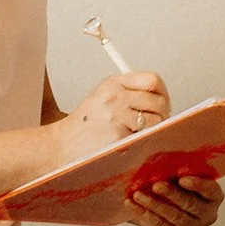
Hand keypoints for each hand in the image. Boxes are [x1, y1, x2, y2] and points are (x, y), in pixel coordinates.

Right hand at [53, 73, 169, 160]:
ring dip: (153, 130)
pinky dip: (143, 141)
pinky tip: (130, 142)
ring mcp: (117, 115)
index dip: (162, 92)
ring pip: (156, 119)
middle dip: (162, 114)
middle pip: (158, 100)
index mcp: (113, 83)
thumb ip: (128, 92)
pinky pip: (145, 136)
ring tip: (139, 134)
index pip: (151, 80)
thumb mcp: (102, 97)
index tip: (162, 102)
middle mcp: (115, 96)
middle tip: (157, 123)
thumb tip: (160, 98)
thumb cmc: (84, 125)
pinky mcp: (118, 135)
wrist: (62, 145)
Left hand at [128, 175, 224, 225]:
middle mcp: (207, 214)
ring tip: (138, 194)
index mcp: (214, 196)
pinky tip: (132, 204)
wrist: (165, 203)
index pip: (211, 191)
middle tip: (156, 184)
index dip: (198, 185)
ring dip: (154, 204)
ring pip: (174, 216)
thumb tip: (158, 151)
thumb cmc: (177, 182)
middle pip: (191, 204)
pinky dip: (144, 213)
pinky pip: (160, 225)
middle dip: (172, 194)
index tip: (182, 178)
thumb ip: (178, 166)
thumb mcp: (182, 173)